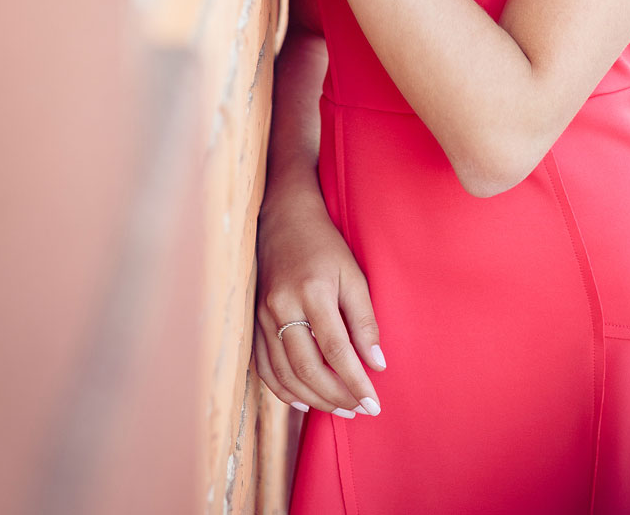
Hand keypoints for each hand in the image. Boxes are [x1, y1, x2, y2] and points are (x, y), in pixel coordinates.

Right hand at [255, 188, 385, 417]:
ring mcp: (263, 316)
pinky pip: (265, 368)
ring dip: (314, 399)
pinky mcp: (253, 322)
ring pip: (285, 374)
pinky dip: (285, 390)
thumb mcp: (353, 275)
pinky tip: (305, 400)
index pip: (336, 349)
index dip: (356, 381)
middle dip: (336, 396)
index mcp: (312, 291)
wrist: (285, 219)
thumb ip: (364, 320)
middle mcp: (283, 306)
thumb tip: (377, 365)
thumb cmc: (325, 246)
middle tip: (359, 410)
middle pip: (308, 368)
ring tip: (340, 408)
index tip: (373, 404)